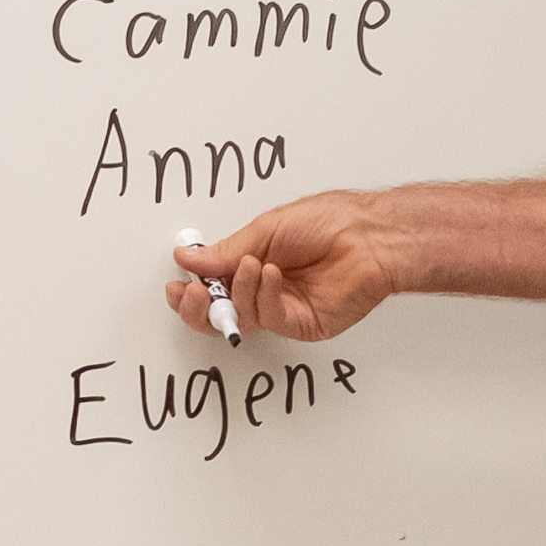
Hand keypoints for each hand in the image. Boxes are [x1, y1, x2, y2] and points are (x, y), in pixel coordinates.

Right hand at [171, 195, 400, 341]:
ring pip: (243, 319)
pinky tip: (270, 274)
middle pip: (221, 314)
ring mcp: (284, 308)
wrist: (369, 234)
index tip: (176, 285)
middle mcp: (265, 290)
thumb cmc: (330, 222)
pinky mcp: (303, 323)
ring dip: (238, 292)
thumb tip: (187, 258)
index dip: (192, 291)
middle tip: (193, 293)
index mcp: (252, 264)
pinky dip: (264, 296)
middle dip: (201, 308)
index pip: (213, 287)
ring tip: (250, 265)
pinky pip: (271, 318)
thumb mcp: (266, 229)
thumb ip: (225, 251)